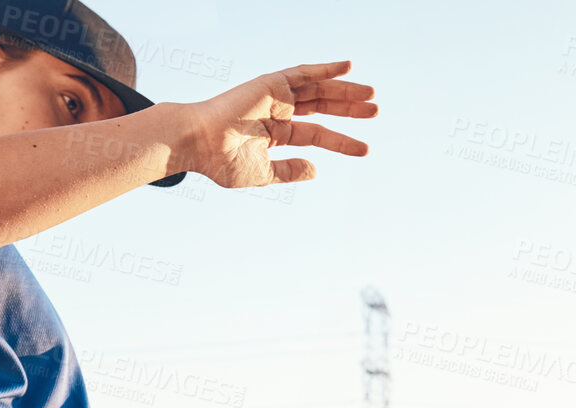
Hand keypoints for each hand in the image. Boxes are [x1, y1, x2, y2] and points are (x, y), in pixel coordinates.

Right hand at [178, 60, 374, 186]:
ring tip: (372, 96)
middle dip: (349, 109)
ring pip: (318, 90)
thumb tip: (316, 171)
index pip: (317, 134)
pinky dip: (325, 68)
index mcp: (276, 133)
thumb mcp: (262, 173)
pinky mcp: (272, 84)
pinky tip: (348, 67)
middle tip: (376, 112)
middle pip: (322, 108)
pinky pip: (303, 73)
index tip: (365, 149)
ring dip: (345, 91)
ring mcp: (276, 97)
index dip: (342, 141)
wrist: (199, 145)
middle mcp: (279, 112)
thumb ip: (289, 171)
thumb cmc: (221, 161)